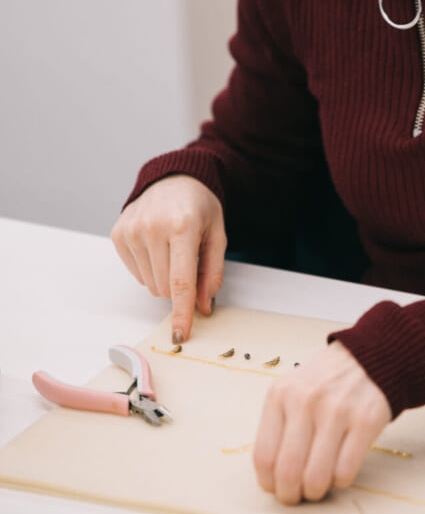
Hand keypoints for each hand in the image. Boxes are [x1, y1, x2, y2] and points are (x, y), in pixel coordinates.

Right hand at [110, 175, 225, 342]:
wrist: (174, 178)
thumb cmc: (199, 207)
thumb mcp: (217, 235)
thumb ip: (212, 273)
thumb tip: (204, 308)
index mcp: (182, 226)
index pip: (181, 281)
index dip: (181, 312)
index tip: (179, 335)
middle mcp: (153, 227)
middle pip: (164, 287)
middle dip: (179, 287)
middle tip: (188, 261)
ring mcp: (132, 230)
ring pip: (149, 283)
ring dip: (164, 277)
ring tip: (172, 249)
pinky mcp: (118, 234)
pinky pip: (136, 273)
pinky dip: (149, 268)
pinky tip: (156, 246)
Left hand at [253, 340, 390, 504]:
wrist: (368, 357)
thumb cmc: (325, 383)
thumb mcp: (292, 391)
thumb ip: (279, 427)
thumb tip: (272, 479)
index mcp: (280, 394)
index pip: (263, 456)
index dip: (269, 483)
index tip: (276, 488)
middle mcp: (305, 401)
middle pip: (287, 472)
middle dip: (291, 495)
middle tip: (298, 496)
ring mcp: (336, 410)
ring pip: (316, 478)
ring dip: (316, 492)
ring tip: (318, 486)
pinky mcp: (365, 421)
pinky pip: (344, 472)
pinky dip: (340, 481)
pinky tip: (340, 468)